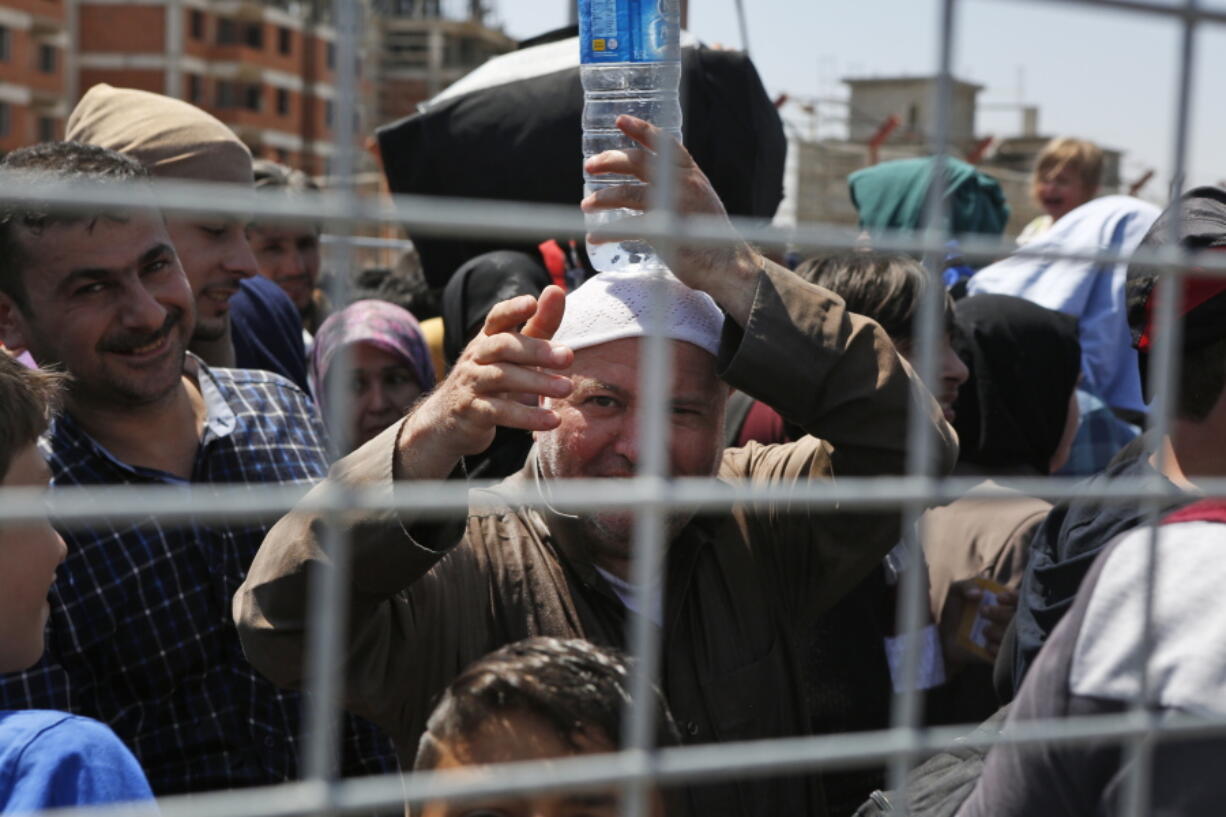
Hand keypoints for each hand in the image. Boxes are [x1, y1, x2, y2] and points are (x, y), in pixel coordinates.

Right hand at [396, 287, 573, 478]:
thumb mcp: (513, 352)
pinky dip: (527, 417)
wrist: (449, 421)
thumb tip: (557, 290)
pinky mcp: (472, 412)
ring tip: (567, 389)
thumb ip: (538, 325)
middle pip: (502, 346)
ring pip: (502, 377)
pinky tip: (552, 420)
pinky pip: (500, 412)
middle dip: (535, 349)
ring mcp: (471, 384)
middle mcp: (476, 358)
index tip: (532, 303)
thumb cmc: (490, 379)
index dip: (512, 309)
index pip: (497, 318)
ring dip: (537, 382)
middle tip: (567, 356)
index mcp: (488, 339)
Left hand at [581, 115, 759, 299]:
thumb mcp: (699, 200)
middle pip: (638, 163)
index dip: (641, 130)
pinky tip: (595, 238)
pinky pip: (628, 227)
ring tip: (587, 205)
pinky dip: (608, 233)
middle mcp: (683, 184)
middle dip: (610, 161)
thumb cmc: (711, 236)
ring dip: (603, 198)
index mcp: (691, 175)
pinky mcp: (665, 232)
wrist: (727, 265)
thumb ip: (679, 187)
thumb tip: (652, 182)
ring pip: (628, 193)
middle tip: (589, 166)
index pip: (665, 143)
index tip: (620, 120)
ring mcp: (673, 207)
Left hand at [939, 580, 1017, 665]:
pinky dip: (999, 650)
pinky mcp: (998, 654)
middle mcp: (1007, 620)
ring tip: (984, 630)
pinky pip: (1007, 654)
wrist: (941, 636)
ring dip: (1000, 632)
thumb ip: (967, 586)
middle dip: (1001, 613)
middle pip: (1018, 617)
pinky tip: (987, 645)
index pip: (1019, 599)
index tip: (998, 599)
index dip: (1014, 598)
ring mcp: (1004, 638)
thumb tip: (979, 594)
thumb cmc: (952, 609)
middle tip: (982, 611)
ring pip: (1015, 636)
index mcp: (1002, 603)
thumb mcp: (955, 592)